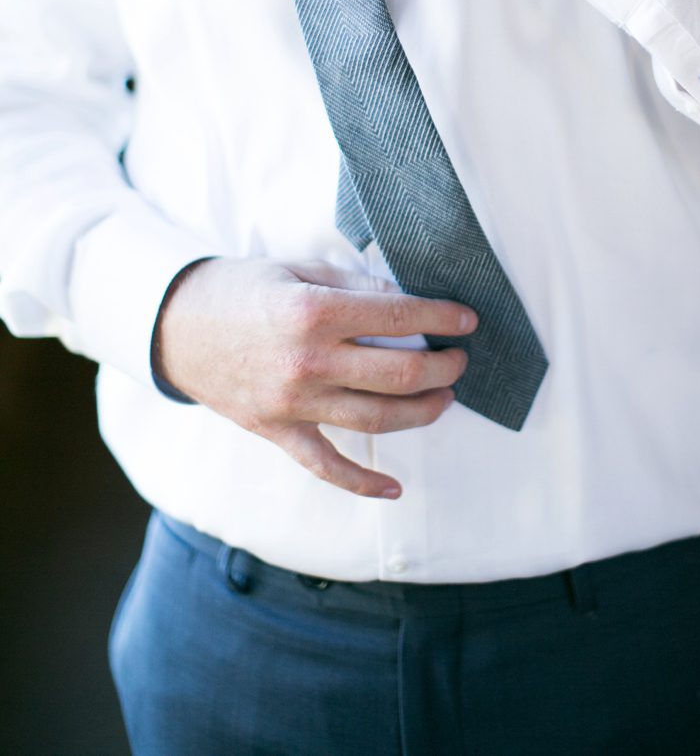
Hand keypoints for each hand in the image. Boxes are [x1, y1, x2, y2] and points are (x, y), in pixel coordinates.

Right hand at [154, 257, 476, 498]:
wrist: (172, 327)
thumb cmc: (241, 289)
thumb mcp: (300, 270)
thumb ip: (356, 286)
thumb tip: (409, 300)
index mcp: (314, 312)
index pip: (398, 317)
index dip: (442, 318)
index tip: (468, 321)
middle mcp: (307, 362)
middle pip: (398, 374)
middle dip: (442, 369)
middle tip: (460, 361)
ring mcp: (292, 403)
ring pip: (376, 420)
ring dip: (422, 413)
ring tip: (444, 398)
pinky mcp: (277, 431)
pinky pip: (325, 466)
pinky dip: (362, 483)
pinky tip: (395, 488)